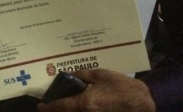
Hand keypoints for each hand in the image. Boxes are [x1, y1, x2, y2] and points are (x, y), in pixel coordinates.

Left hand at [37, 69, 154, 111]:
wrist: (142, 102)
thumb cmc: (120, 86)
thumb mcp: (99, 75)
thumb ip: (80, 75)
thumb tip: (67, 75)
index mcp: (84, 103)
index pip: (60, 107)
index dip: (48, 107)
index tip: (40, 107)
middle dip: (56, 111)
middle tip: (49, 107)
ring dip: (67, 111)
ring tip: (62, 106)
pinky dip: (77, 111)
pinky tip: (76, 107)